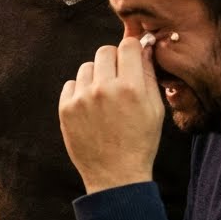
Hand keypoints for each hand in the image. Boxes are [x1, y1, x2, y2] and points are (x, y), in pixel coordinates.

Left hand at [58, 36, 164, 193]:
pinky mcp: (65, 108)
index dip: (132, 49)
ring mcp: (82, 98)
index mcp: (131, 87)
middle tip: (119, 77)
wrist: (115, 174)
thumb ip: (149, 74)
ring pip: (87, 67)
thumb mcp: (155, 108)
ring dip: (97, 76)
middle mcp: (104, 89)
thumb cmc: (140, 141)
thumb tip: (144, 45)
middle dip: (114, 60)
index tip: (132, 57)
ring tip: (105, 97)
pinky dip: (81, 91)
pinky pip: (72, 84)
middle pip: (105, 50)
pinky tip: (91, 108)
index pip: (127, 45)